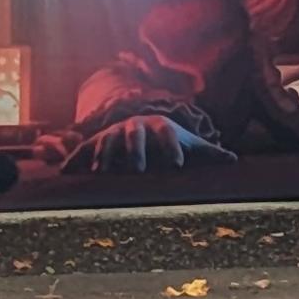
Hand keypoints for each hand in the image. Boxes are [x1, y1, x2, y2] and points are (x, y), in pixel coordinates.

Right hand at [65, 114, 234, 172]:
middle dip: (137, 150)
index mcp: (161, 126)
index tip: (177, 164)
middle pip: (136, 135)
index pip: (168, 134)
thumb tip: (234, 160)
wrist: (144, 126)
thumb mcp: (191, 143)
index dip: (173, 147)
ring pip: (108, 139)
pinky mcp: (98, 141)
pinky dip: (74, 158)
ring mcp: (115, 132)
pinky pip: (85, 149)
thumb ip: (209, 151)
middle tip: (139, 169)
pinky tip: (64, 171)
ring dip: (105, 154)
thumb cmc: (171, 140)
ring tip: (102, 171)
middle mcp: (136, 126)